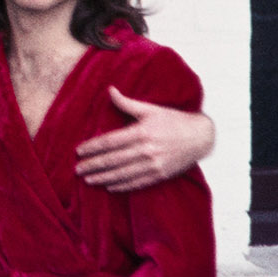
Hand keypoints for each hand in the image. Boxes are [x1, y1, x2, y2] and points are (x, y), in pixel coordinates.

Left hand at [75, 87, 214, 191]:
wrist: (201, 136)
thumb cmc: (173, 120)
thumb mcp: (150, 109)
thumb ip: (127, 103)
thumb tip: (109, 90)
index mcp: (142, 133)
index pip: (110, 142)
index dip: (93, 147)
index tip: (78, 151)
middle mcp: (147, 150)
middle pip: (114, 160)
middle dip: (94, 165)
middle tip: (77, 169)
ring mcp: (155, 165)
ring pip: (124, 174)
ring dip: (104, 178)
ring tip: (88, 180)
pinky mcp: (161, 175)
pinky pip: (138, 183)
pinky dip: (123, 186)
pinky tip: (109, 187)